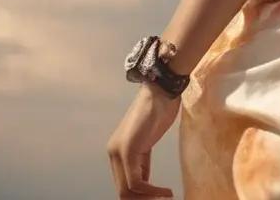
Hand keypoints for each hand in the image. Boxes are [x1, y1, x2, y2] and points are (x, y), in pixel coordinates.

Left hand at [106, 82, 180, 197]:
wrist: (161, 90)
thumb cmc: (159, 111)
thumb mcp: (148, 143)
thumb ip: (142, 163)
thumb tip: (145, 185)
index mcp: (116, 151)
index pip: (123, 185)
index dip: (140, 197)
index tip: (159, 198)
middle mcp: (113, 153)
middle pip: (123, 191)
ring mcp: (118, 151)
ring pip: (128, 190)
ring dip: (148, 198)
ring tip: (164, 197)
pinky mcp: (128, 150)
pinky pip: (136, 182)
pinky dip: (152, 191)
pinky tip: (166, 191)